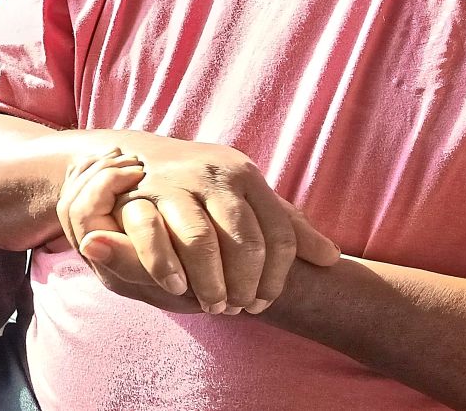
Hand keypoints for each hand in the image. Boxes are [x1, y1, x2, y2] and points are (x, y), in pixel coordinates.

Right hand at [58, 132, 338, 315]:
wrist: (133, 157)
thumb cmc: (201, 190)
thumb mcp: (243, 199)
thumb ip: (285, 225)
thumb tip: (332, 257)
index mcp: (244, 174)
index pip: (279, 233)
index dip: (277, 277)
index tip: (265, 301)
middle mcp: (213, 174)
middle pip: (245, 240)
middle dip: (245, 285)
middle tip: (239, 308)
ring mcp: (174, 182)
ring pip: (202, 241)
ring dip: (209, 283)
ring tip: (213, 305)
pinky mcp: (138, 196)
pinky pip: (155, 238)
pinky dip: (168, 270)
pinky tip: (178, 290)